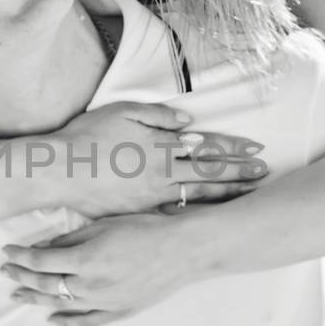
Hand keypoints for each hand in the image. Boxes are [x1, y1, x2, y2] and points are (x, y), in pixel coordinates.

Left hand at [3, 211, 202, 325]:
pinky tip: (52, 318)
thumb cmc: (145, 231)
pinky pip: (86, 322)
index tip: (7, 252)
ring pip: (60, 304)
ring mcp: (104, 302)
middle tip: (5, 272)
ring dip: (35, 299)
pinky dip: (67, 321)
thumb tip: (44, 247)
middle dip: (20, 277)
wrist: (182, 251)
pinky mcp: (118, 312)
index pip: (40, 261)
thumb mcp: (104, 226)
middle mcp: (90, 284)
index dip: (20, 257)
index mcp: (85, 258)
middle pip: (45, 284)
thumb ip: (72, 238)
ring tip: (17, 295)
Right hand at [55, 102, 265, 219]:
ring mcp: (153, 195)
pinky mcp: (141, 211)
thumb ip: (157, 116)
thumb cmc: (87, 137)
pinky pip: (176, 211)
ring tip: (248, 193)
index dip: (233, 146)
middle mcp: (163, 172)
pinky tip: (211, 214)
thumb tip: (188, 122)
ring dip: (226, 193)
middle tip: (264, 173)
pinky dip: (198, 212)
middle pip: (210, 172)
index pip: (206, 146)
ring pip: (198, 194)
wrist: (60, 170)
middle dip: (239, 172)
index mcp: (161, 145)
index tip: (255, 148)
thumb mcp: (122, 111)